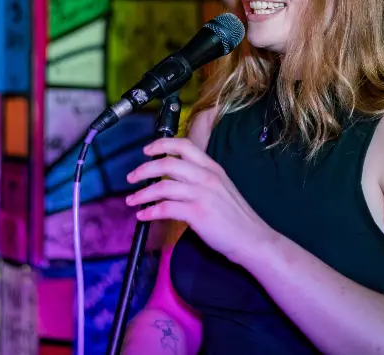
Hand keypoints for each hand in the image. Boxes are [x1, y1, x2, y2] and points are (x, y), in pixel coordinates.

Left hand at [126, 137, 274, 265]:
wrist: (252, 238)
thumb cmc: (236, 216)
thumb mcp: (221, 188)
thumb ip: (200, 179)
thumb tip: (173, 179)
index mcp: (212, 167)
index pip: (184, 146)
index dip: (161, 145)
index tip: (146, 151)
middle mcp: (206, 176)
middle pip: (168, 163)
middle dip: (144, 169)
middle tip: (131, 177)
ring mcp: (202, 194)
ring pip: (163, 186)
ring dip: (142, 193)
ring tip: (132, 200)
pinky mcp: (197, 213)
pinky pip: (166, 208)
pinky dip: (150, 211)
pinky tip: (143, 216)